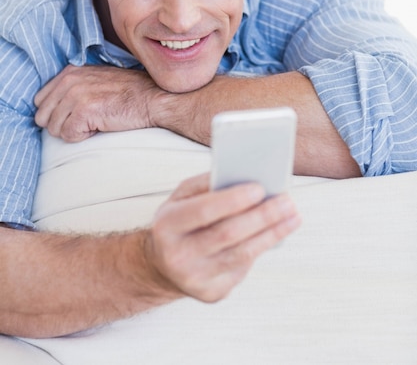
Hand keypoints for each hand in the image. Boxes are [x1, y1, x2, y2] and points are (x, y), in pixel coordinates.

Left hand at [34, 64, 160, 141]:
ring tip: (95, 121)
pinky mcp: (84, 111)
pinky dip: (82, 137)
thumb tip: (51, 108)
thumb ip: (72, 87)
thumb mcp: (95, 80)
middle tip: (86, 120)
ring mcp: (75, 95)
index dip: (57, 113)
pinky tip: (99, 126)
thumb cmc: (127, 93)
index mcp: (69, 72)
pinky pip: (68, 136)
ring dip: (74, 131)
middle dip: (62, 124)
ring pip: (54, 129)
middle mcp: (69, 81)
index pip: (40, 101)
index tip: (78, 113)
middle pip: (43, 117)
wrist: (151, 98)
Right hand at [144, 174, 300, 302]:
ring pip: (242, 254)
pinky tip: (275, 234)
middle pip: (228, 234)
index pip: (204, 210)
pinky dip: (261, 248)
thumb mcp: (181, 197)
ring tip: (292, 217)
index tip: (260, 188)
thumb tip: (243, 175)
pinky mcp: (212, 293)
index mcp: (167, 225)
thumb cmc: (178, 222)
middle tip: (287, 202)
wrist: (161, 265)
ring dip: (272, 233)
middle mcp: (178, 255)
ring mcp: (195, 279)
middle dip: (262, 216)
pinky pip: (243, 268)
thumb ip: (206, 183)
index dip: (234, 199)